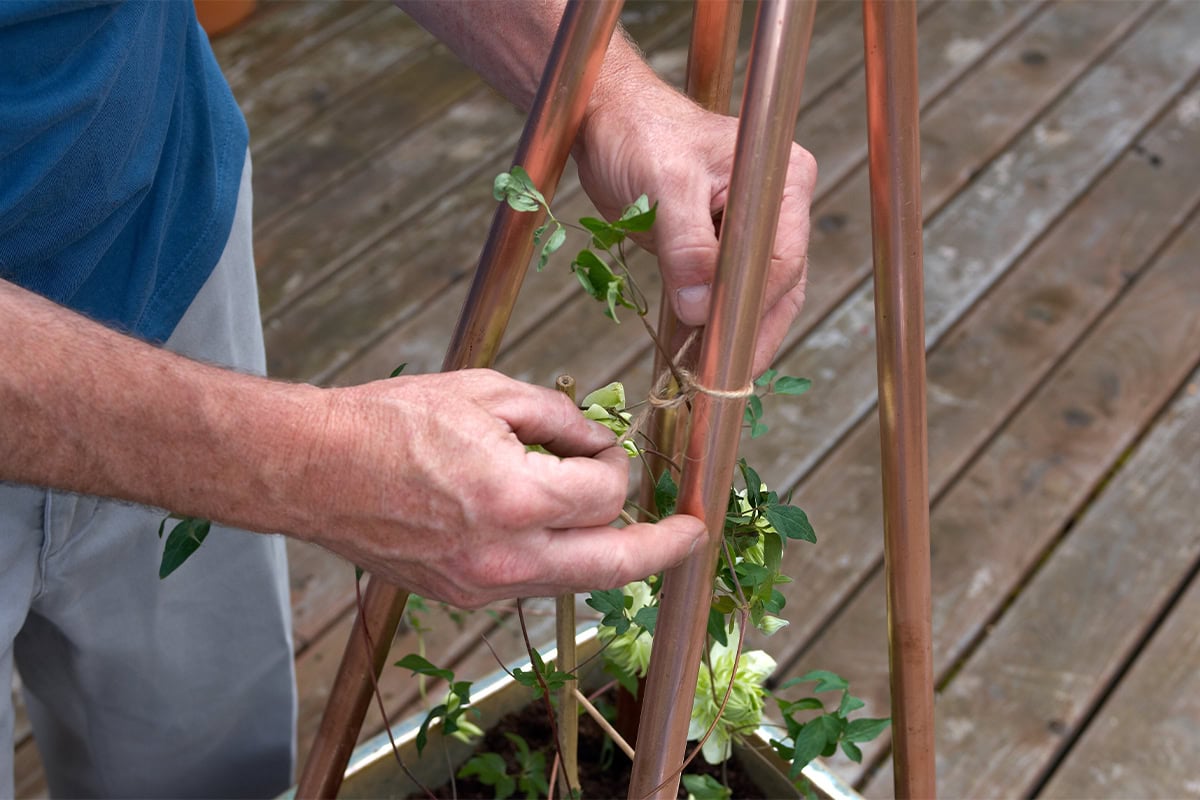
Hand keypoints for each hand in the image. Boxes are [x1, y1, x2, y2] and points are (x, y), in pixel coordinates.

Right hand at [291, 369, 703, 607]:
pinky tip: (554, 531)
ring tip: (630, 529)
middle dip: (663, 549)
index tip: (602, 442)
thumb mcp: (485, 392)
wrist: (312, 470)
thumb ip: (556, 417)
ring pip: (574, 582)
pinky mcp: (461, 598)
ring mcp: (480, 587)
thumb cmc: (388, 423)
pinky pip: (532, 585)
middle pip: (613, 566)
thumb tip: (597, 440)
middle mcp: (503, 557)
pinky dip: (556, 560)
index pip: (605, 493)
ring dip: (608, 555)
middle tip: (693, 534)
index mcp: (513, 499)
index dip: (615, 461)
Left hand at [574, 82, 816, 375]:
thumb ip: (687, 245)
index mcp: (782, 178)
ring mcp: (755, 228)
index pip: (781, 261)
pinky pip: (727, 294)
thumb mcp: (663, 185)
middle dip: (747, 334)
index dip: (751, 308)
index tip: (721, 349)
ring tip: (705, 379)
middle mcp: (780, 205)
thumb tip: (703, 309)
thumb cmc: (638, 136)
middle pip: (778, 287)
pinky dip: (712, 324)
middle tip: (717, 383)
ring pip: (757, 297)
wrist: (609, 122)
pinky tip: (695, 355)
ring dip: (731, 336)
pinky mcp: (725, 245)